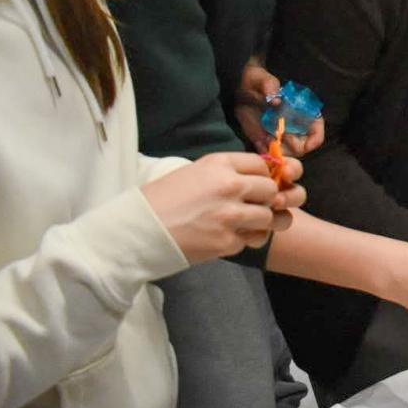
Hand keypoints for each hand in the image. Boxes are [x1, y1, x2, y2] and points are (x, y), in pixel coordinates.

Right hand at [142, 153, 305, 262]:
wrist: (136, 231)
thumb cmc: (161, 199)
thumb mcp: (194, 173)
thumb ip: (227, 173)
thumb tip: (258, 178)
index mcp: (220, 164)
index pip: (263, 165)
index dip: (262, 176)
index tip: (254, 185)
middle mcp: (230, 186)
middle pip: (271, 190)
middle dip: (265, 199)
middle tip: (250, 206)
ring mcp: (231, 216)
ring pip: (268, 217)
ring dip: (260, 223)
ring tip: (243, 224)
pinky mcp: (227, 242)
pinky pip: (251, 240)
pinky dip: (243, 240)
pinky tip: (226, 237)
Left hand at [234, 60, 324, 156]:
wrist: (237, 89)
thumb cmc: (255, 82)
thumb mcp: (261, 79)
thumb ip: (269, 86)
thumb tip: (276, 100)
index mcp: (300, 110)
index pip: (316, 128)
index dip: (315, 139)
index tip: (308, 145)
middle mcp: (293, 126)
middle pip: (303, 146)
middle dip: (294, 148)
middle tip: (279, 139)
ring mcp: (279, 135)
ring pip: (287, 154)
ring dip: (279, 151)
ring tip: (266, 139)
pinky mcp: (265, 141)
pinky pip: (270, 154)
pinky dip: (266, 153)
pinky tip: (259, 142)